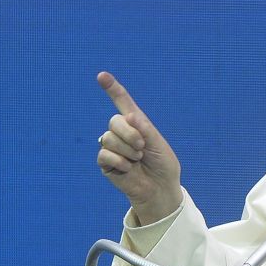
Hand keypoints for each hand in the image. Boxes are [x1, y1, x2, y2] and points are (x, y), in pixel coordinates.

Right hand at [96, 72, 182, 224]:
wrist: (160, 189)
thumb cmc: (162, 165)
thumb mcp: (158, 143)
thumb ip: (144, 129)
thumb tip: (128, 117)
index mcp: (136, 124)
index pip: (122, 102)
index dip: (112, 89)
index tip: (102, 76)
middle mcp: (122, 133)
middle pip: (114, 122)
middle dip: (130, 134)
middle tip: (142, 148)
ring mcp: (112, 147)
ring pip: (109, 138)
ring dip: (127, 150)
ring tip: (137, 161)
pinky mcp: (106, 163)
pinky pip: (104, 154)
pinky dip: (120, 161)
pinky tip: (128, 169)